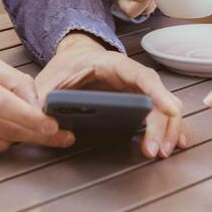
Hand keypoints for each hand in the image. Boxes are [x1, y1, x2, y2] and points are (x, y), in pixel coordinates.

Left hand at [34, 33, 187, 158]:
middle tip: (155, 150)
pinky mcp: (141, 103)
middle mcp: (132, 76)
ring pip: (164, 108)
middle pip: (157, 97)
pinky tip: (174, 145)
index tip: (171, 110)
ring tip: (162, 153)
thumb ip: (43, 95)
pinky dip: (170, 129)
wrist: (74, 58)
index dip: (157, 93)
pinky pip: (161, 115)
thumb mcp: (51, 79)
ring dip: (168, 131)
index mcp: (113, 65)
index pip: (141, 76)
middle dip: (162, 124)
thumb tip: (37, 115)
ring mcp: (139, 90)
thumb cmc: (66, 67)